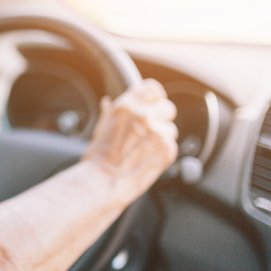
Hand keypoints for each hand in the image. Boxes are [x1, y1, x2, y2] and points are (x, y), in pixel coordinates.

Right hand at [82, 79, 178, 204]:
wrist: (104, 181)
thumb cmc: (98, 158)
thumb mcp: (101, 128)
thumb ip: (111, 113)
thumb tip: (108, 102)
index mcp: (125, 106)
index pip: (153, 89)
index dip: (155, 98)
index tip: (153, 106)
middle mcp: (143, 115)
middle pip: (168, 108)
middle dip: (161, 119)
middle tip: (148, 133)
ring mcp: (157, 132)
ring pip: (171, 129)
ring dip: (162, 138)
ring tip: (143, 151)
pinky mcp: (167, 149)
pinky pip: (172, 146)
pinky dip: (163, 153)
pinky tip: (147, 160)